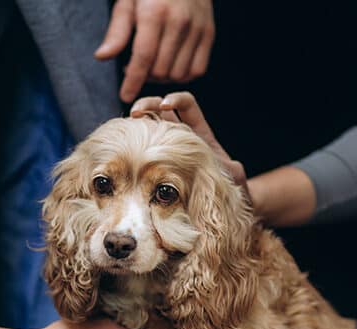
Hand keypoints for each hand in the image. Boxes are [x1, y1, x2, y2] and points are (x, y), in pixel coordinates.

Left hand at [96, 0, 215, 102]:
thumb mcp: (128, 2)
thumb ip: (117, 31)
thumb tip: (101, 57)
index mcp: (154, 13)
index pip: (143, 57)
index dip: (133, 81)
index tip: (125, 96)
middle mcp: (178, 21)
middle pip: (160, 70)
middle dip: (145, 76)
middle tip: (137, 67)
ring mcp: (197, 28)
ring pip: (178, 74)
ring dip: (163, 77)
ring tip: (153, 65)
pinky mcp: (209, 33)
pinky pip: (197, 70)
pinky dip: (183, 75)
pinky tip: (171, 66)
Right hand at [131, 91, 246, 188]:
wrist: (217, 201)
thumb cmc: (226, 186)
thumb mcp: (232, 175)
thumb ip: (232, 168)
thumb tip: (231, 168)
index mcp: (199, 133)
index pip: (187, 104)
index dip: (176, 100)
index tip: (165, 106)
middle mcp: (181, 137)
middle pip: (161, 109)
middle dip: (149, 104)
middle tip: (136, 112)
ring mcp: (166, 149)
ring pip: (149, 126)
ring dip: (137, 121)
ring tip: (126, 125)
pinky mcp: (155, 163)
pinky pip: (143, 148)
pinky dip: (133, 142)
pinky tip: (123, 146)